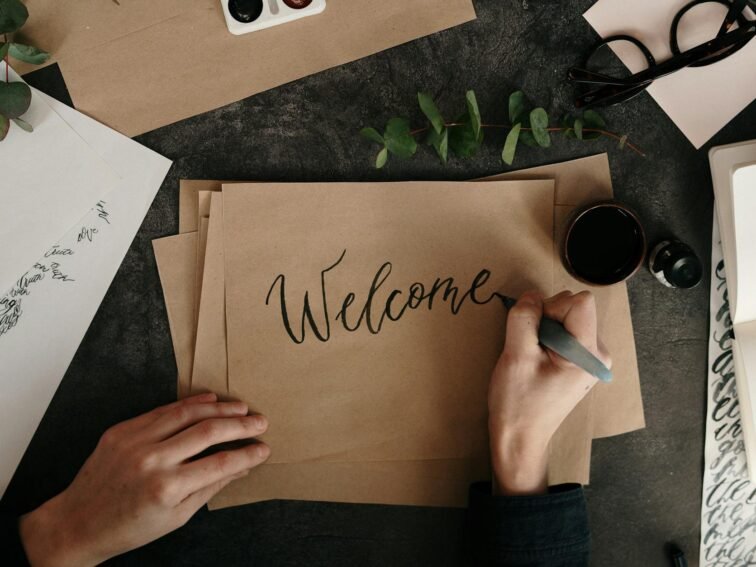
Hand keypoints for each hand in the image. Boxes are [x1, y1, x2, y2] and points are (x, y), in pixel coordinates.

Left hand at [19, 392, 268, 566]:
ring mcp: (135, 441)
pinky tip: (210, 400)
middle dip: (240, 426)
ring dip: (219, 408)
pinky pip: (162, 410)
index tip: (264, 448)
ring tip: (241, 408)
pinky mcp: (122, 430)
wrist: (79, 523)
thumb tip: (243, 467)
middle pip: (208, 432)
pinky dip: (189, 403)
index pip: (220, 464)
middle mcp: (152, 460)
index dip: (247, 454)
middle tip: (261, 421)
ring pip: (187, 413)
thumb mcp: (177, 517)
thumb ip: (211, 487)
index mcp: (167, 489)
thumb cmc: (129, 527)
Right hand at [488, 291, 610, 495]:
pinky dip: (547, 338)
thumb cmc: (518, 402)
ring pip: (567, 317)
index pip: (580, 302)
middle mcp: (598, 353)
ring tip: (533, 357)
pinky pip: (565, 331)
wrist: (520, 437)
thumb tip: (531, 295)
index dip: (551, 308)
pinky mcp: (580, 361)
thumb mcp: (516, 356)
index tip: (534, 333)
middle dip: (546, 318)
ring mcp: (591, 358)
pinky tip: (537, 360)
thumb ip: (524, 319)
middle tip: (530, 349)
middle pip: (573, 307)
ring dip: (545, 329)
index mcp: (589, 353)